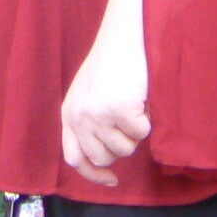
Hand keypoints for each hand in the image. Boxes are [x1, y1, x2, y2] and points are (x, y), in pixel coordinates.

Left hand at [59, 25, 150, 187]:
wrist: (124, 37)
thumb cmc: (112, 64)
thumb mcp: (88, 95)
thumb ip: (87, 122)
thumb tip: (101, 159)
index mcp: (69, 113)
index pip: (74, 157)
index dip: (93, 173)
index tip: (112, 179)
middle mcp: (79, 116)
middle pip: (102, 157)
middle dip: (120, 146)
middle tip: (126, 122)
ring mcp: (99, 114)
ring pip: (125, 149)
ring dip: (134, 132)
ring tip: (131, 104)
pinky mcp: (120, 110)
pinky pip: (142, 133)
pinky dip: (147, 120)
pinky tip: (140, 98)